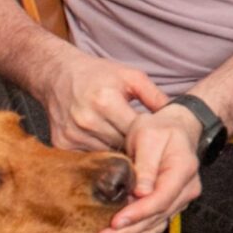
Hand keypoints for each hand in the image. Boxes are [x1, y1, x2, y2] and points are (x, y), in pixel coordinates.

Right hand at [36, 46, 167, 152]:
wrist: (57, 74)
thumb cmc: (97, 75)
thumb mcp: (130, 76)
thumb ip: (155, 96)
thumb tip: (175, 115)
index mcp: (106, 101)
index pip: (135, 133)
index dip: (148, 140)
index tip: (159, 146)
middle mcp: (87, 119)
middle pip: (121, 147)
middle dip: (135, 150)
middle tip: (147, 153)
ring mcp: (72, 134)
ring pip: (106, 155)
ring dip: (118, 155)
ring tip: (130, 152)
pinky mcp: (61, 143)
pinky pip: (88, 158)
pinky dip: (99, 156)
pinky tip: (108, 150)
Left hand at [96, 104, 202, 232]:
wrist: (176, 130)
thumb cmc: (161, 129)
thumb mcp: (150, 136)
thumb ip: (147, 164)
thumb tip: (141, 191)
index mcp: (183, 171)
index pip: (160, 199)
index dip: (138, 213)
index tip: (115, 222)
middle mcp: (184, 191)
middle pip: (155, 219)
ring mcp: (177, 202)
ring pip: (154, 228)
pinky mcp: (167, 208)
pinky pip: (153, 229)